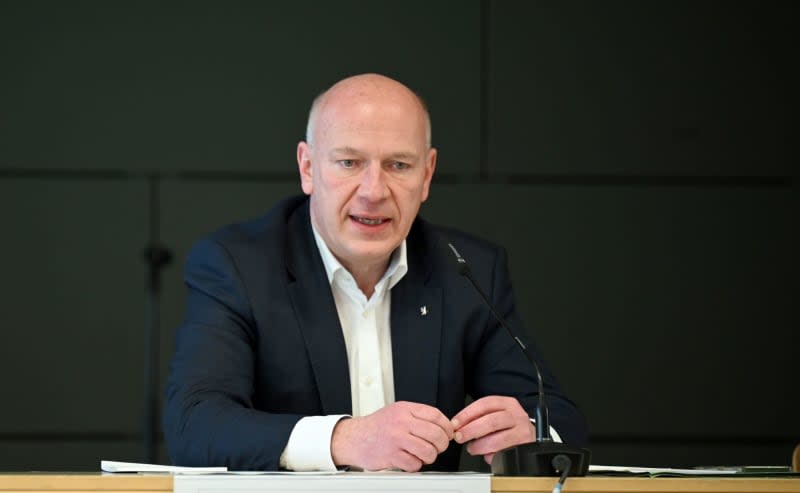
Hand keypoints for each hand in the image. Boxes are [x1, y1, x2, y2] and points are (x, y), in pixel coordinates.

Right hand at [331, 401, 453, 470]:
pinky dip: (415, 465)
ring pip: (428, 451)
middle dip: (442, 444)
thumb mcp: (397, 412)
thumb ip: (418, 416)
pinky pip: (415, 464)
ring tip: (423, 455)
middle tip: (439, 447)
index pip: (436, 415)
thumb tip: (444, 426)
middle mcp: (401, 422)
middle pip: (435, 434)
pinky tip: (409, 460)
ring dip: (430, 456)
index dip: (447, 426)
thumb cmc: (378, 426)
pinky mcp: (391, 455)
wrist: (355, 438)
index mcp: (405, 409)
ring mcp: (396, 439)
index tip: (448, 433)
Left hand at [451, 395, 535, 464]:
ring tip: (472, 448)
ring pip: (498, 439)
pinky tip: (487, 455)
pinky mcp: (524, 446)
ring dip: (480, 446)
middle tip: (460, 437)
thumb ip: (480, 418)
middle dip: (471, 430)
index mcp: (507, 403)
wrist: (531, 436)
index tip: (455, 424)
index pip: (484, 404)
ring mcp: (522, 431)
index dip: (467, 414)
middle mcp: (516, 415)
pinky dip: (493, 456)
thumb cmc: (510, 425)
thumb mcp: (497, 414)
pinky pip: (505, 453)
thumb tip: (460, 428)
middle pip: (491, 421)